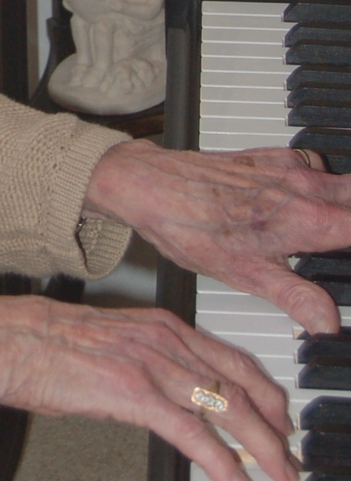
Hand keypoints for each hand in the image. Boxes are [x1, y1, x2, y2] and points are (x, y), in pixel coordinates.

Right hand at [0, 292, 296, 480]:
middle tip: (287, 451)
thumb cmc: (35, 342)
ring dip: (259, 444)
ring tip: (277, 470)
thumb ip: (138, 363)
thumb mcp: (104, 344)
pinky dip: (220, 459)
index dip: (260, 388)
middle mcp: (163, 338)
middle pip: (238, 382)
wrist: (3, 341)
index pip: (228, 356)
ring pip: (226, 406)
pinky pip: (191, 432)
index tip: (275, 413)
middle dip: (272, 421)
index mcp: (157, 324)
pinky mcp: (134, 393)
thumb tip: (154, 396)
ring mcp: (151, 364)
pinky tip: (235, 480)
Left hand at [83, 139, 350, 334]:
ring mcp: (289, 169)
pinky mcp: (272, 158)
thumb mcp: (245, 273)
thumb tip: (327, 322)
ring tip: (334, 231)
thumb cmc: (190, 228)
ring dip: (345, 204)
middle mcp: (304, 188)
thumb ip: (296, 296)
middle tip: (342, 248)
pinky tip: (307, 203)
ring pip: (342, 182)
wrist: (149, 186)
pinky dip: (323, 184)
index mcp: (305, 220)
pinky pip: (315, 166)